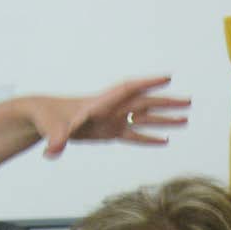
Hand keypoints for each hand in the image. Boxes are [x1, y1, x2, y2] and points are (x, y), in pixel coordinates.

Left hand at [32, 76, 189, 157]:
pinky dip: (149, 139)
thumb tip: (51, 151)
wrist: (41, 118)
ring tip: (186, 120)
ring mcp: (112, 121)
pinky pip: (134, 136)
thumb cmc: (45, 119)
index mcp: (101, 104)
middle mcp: (111, 110)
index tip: (168, 78)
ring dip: (164, 120)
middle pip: (144, 104)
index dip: (148, 83)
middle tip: (189, 101)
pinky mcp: (110, 133)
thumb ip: (55, 138)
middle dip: (167, 102)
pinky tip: (165, 142)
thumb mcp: (51, 128)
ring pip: (143, 119)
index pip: (128, 89)